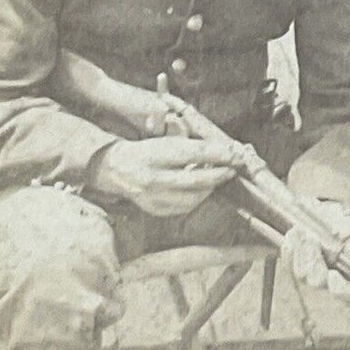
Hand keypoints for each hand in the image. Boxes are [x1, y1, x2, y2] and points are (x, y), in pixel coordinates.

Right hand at [90, 136, 240, 216]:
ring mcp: (153, 198)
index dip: (216, 154)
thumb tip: (223, 149)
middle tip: (232, 169)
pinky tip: (202, 188)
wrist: (116, 170)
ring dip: (210, 188)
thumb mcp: (164, 139)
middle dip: (219, 175)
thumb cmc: (146, 151)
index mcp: (154, 155)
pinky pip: (184, 208)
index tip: (234, 153)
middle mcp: (152, 178)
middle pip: (194, 180)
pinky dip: (197, 198)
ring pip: (192, 198)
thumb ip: (191, 144)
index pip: (191, 153)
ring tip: (217, 177)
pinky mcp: (156, 210)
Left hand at [281, 199, 349, 302]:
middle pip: (317, 281)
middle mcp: (330, 281)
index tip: (334, 275)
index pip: (348, 296)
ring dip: (299, 252)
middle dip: (313, 260)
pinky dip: (288, 251)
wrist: (334, 217)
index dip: (340, 290)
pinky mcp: (298, 264)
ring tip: (301, 231)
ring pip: (301, 273)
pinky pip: (288, 263)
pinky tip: (291, 238)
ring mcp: (312, 274)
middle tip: (313, 238)